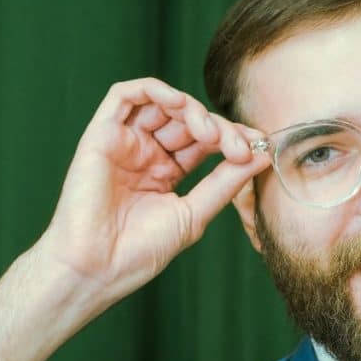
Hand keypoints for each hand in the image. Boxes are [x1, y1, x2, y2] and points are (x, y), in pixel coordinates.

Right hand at [34, 78, 268, 308]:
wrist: (97, 269)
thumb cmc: (139, 252)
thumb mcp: (195, 213)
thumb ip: (226, 182)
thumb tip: (263, 155)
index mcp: (165, 172)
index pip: (205, 141)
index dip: (232, 138)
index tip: (258, 148)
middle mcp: (144, 153)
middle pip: (188, 120)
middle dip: (219, 127)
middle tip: (238, 147)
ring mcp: (123, 143)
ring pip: (162, 104)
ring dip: (193, 109)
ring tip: (211, 134)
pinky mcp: (101, 135)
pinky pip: (124, 95)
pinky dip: (155, 91)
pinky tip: (179, 104)